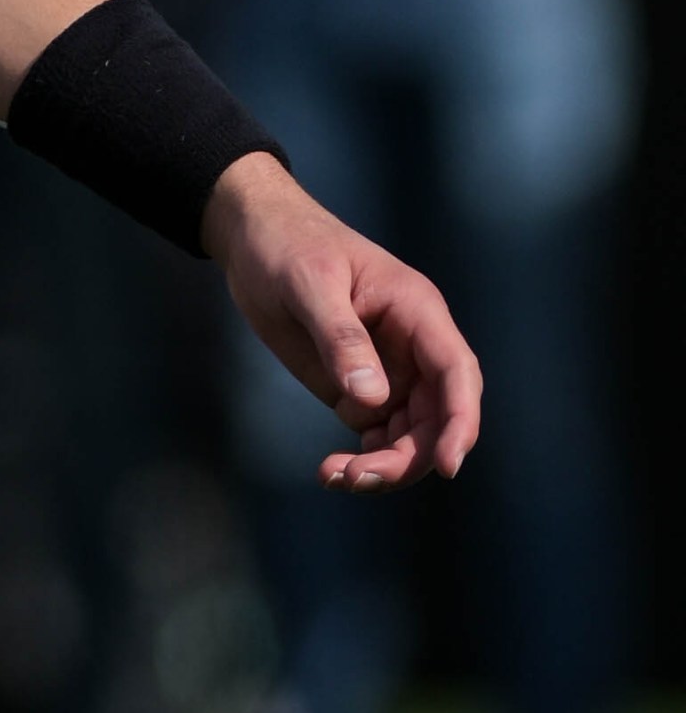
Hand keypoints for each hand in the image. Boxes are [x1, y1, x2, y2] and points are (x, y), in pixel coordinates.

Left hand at [202, 153, 481, 489]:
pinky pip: (378, 435)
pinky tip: (332, 470)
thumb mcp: (308, 283)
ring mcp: (388, 370)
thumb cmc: (285, 244)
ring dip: (385, 465)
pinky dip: (363, 459)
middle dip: (409, 457)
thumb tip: (373, 400)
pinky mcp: (357, 387)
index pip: (456, 372)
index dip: (460, 421)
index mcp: (416, 310)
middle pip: (436, 417)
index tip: (448, 466)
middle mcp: (412, 346)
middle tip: (358, 477)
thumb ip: (340, 337)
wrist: (252, 235)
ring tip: (335, 476)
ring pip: (409, 435)